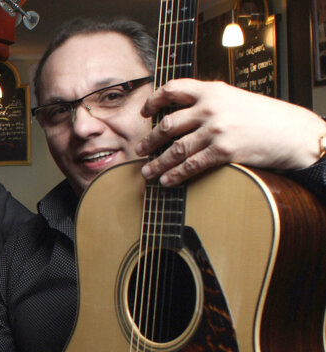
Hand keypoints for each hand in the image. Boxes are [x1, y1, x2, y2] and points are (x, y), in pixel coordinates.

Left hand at [135, 79, 325, 185]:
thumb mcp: (235, 99)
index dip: (154, 100)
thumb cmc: (266, 117)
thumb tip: (184, 117)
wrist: (294, 132)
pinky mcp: (224, 150)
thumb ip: (210, 103)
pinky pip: (191, 165)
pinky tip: (167, 181)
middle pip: (168, 124)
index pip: (174, 88)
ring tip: (147, 172)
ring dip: (158, 163)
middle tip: (139, 150)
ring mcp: (216, 129)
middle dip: (149, 140)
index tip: (145, 112)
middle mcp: (211, 107)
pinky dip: (176, 175)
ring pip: (176, 148)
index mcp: (213, 90)